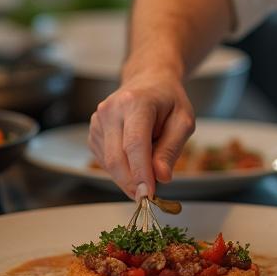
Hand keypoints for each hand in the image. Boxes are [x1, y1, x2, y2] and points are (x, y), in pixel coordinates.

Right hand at [87, 68, 194, 199]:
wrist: (148, 80)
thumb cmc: (168, 100)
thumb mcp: (183, 120)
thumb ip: (171, 149)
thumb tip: (160, 177)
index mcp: (135, 101)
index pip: (134, 144)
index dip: (140, 173)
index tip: (148, 195)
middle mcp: (111, 109)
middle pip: (117, 158)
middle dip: (133, 182)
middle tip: (150, 194)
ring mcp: (98, 120)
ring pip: (109, 164)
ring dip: (129, 175)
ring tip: (149, 157)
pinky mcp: (93, 132)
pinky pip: (105, 162)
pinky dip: (122, 169)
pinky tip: (135, 155)